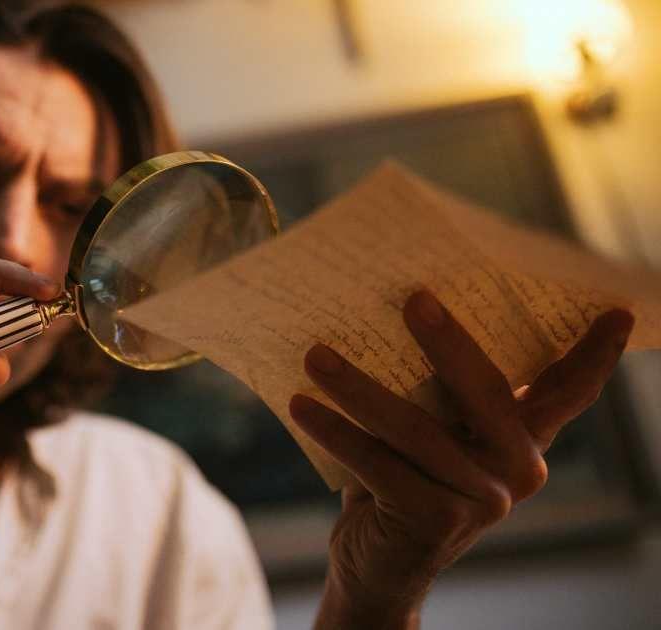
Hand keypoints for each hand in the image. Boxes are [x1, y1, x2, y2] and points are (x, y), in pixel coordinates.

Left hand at [289, 290, 632, 628]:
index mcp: (525, 438)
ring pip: (417, 428)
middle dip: (450, 342)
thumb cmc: (400, 476)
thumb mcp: (431, 430)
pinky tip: (303, 406)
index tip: (616, 312)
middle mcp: (518, 469)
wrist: (376, 564)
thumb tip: (399, 306)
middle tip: (414, 298)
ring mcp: (482, 499)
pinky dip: (336, 432)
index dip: (595, 355)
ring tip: (316, 356)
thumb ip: (438, 390)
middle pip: (488, 392)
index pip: (569, 392)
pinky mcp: (436, 521)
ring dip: (359, 388)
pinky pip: (379, 464)